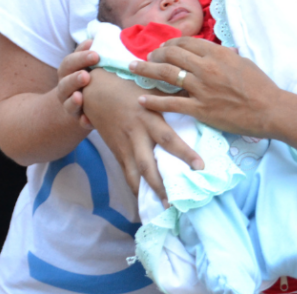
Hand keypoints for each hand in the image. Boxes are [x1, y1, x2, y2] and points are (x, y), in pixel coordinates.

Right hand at [55, 40, 98, 128]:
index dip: (81, 58)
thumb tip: (94, 37)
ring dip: (74, 101)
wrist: (81, 104)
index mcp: (67, 72)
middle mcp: (65, 89)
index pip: (69, 63)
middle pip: (65, 84)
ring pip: (69, 104)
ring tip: (80, 96)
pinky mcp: (79, 119)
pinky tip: (88, 120)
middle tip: (86, 75)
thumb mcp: (85, 64)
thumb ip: (88, 52)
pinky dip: (83, 121)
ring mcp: (70, 105)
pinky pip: (80, 122)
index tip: (95, 54)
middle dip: (74, 79)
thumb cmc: (88, 77)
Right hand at [82, 69, 202, 205]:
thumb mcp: (152, 89)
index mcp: (149, 119)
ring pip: (135, 174)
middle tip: (177, 202)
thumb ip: (174, 96)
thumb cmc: (129, 87)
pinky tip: (146, 199)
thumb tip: (199, 95)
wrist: (95, 91)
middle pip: (149, 165)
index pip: (169, 139)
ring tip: (164, 208)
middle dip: (162, 185)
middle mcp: (136, 135)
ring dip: (149, 192)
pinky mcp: (116, 152)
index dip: (185, 153)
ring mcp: (124, 146)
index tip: (201, 167)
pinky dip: (136, 187)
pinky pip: (126, 173)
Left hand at [131, 37, 282, 137]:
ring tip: (134, 69)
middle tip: (146, 58)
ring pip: (167, 74)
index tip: (163, 48)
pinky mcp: (200, 109)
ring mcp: (201, 88)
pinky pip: (171, 103)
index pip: (186, 42)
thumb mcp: (243, 62)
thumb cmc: (260, 86)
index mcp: (217, 53)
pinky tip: (142, 99)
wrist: (269, 109)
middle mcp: (206, 67)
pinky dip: (154, 100)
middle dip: (155, 54)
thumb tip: (219, 51)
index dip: (170, 43)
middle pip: (172, 54)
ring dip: (147, 70)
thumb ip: (226, 56)